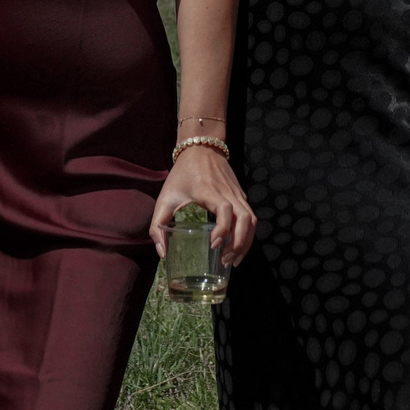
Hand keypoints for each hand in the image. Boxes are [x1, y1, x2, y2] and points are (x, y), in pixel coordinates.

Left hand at [151, 144, 256, 266]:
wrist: (201, 147)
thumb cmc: (181, 174)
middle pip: (245, 219)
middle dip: (238, 244)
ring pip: (251, 219)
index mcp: (209, 191)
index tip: (213, 245)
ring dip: (246, 241)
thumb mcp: (164, 198)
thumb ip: (157, 226)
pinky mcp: (240, 194)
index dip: (223, 230)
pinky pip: (250, 216)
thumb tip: (162, 253)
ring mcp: (237, 193)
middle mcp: (227, 192)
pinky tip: (236, 246)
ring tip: (234, 259)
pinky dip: (247, 233)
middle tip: (225, 261)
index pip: (226, 210)